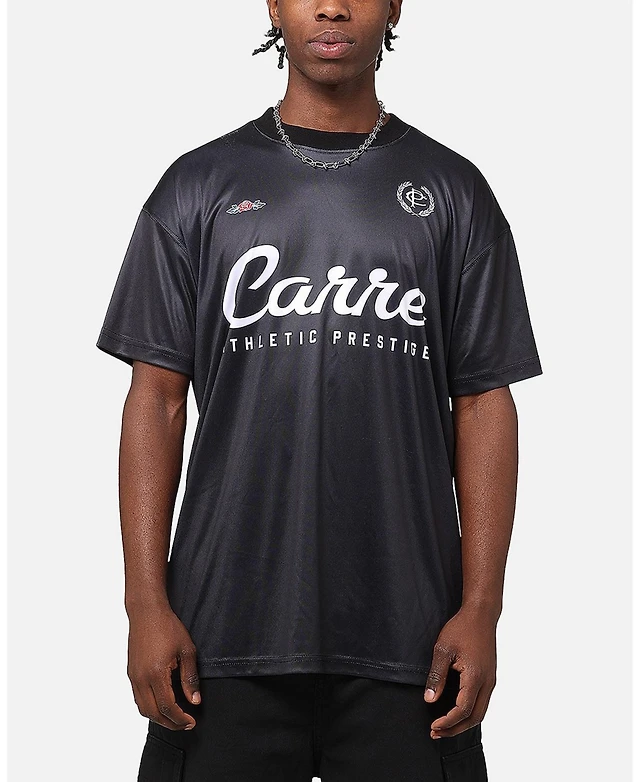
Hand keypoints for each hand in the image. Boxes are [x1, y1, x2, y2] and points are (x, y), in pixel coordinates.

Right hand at [127, 605, 200, 730]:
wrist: (146, 612)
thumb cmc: (167, 627)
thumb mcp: (186, 650)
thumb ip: (190, 678)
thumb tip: (195, 700)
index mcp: (156, 674)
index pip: (168, 707)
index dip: (180, 719)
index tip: (191, 721)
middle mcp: (141, 679)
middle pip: (153, 713)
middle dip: (170, 723)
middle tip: (185, 724)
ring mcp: (133, 677)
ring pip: (143, 709)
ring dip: (158, 717)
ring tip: (175, 717)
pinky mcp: (131, 673)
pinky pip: (138, 698)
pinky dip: (149, 707)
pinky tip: (161, 704)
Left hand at [423, 605, 496, 737]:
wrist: (480, 615)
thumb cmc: (461, 628)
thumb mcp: (443, 649)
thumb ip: (437, 676)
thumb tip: (430, 699)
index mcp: (475, 677)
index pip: (463, 710)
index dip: (448, 722)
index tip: (433, 726)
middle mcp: (487, 683)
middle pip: (474, 717)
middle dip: (455, 729)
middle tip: (436, 733)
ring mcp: (490, 681)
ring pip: (480, 712)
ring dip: (463, 722)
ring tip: (444, 726)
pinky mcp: (490, 677)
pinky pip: (482, 702)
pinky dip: (469, 713)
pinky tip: (456, 712)